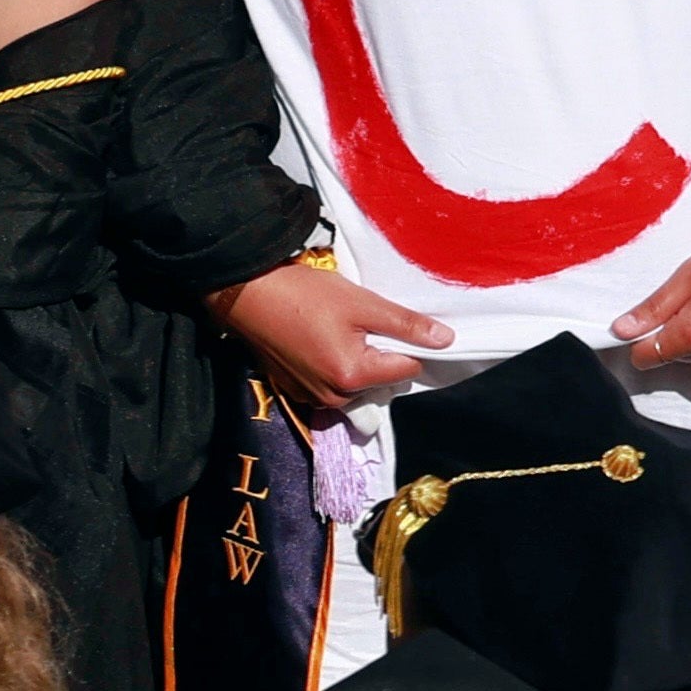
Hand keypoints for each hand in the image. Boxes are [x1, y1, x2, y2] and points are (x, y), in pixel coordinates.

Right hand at [220, 253, 451, 414]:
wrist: (244, 293)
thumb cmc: (303, 295)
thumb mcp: (362, 303)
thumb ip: (406, 325)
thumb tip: (446, 340)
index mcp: (352, 377)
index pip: (407, 370)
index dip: (408, 345)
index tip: (392, 323)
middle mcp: (333, 397)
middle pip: (382, 380)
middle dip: (381, 354)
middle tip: (360, 323)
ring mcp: (310, 398)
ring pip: (357, 384)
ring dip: (358, 361)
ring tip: (338, 329)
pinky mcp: (294, 390)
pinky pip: (331, 384)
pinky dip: (334, 366)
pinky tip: (320, 340)